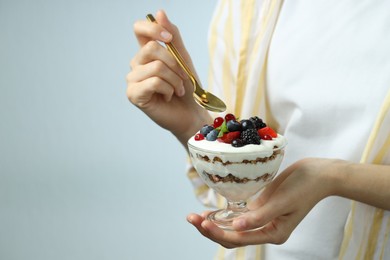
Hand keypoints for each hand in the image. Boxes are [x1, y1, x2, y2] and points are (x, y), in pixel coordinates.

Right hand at [126, 10, 210, 143]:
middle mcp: (137, 65)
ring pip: (156, 67)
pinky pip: (154, 82)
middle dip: (175, 64)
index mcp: (147, 53)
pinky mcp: (133, 95)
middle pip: (151, 49)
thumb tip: (159, 12)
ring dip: (175, 80)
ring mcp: (133, 80)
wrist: (191, 113)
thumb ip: (172, 37)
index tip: (169, 39)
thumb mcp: (183, 59)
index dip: (153, 28)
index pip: (139, 29)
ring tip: (178, 91)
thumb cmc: (187, 88)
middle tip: (183, 78)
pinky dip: (168, 90)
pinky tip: (168, 98)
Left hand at [187, 158, 338, 247]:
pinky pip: (238, 216)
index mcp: (273, 234)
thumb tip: (236, 227)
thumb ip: (260, 216)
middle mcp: (265, 231)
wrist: (318, 174)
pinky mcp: (259, 208)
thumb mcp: (282, 202)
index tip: (203, 222)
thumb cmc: (303, 187)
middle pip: (232, 237)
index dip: (219, 232)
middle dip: (210, 230)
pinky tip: (211, 210)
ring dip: (213, 223)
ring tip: (194, 217)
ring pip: (232, 228)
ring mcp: (262, 220)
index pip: (239, 238)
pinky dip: (223, 215)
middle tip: (191, 218)